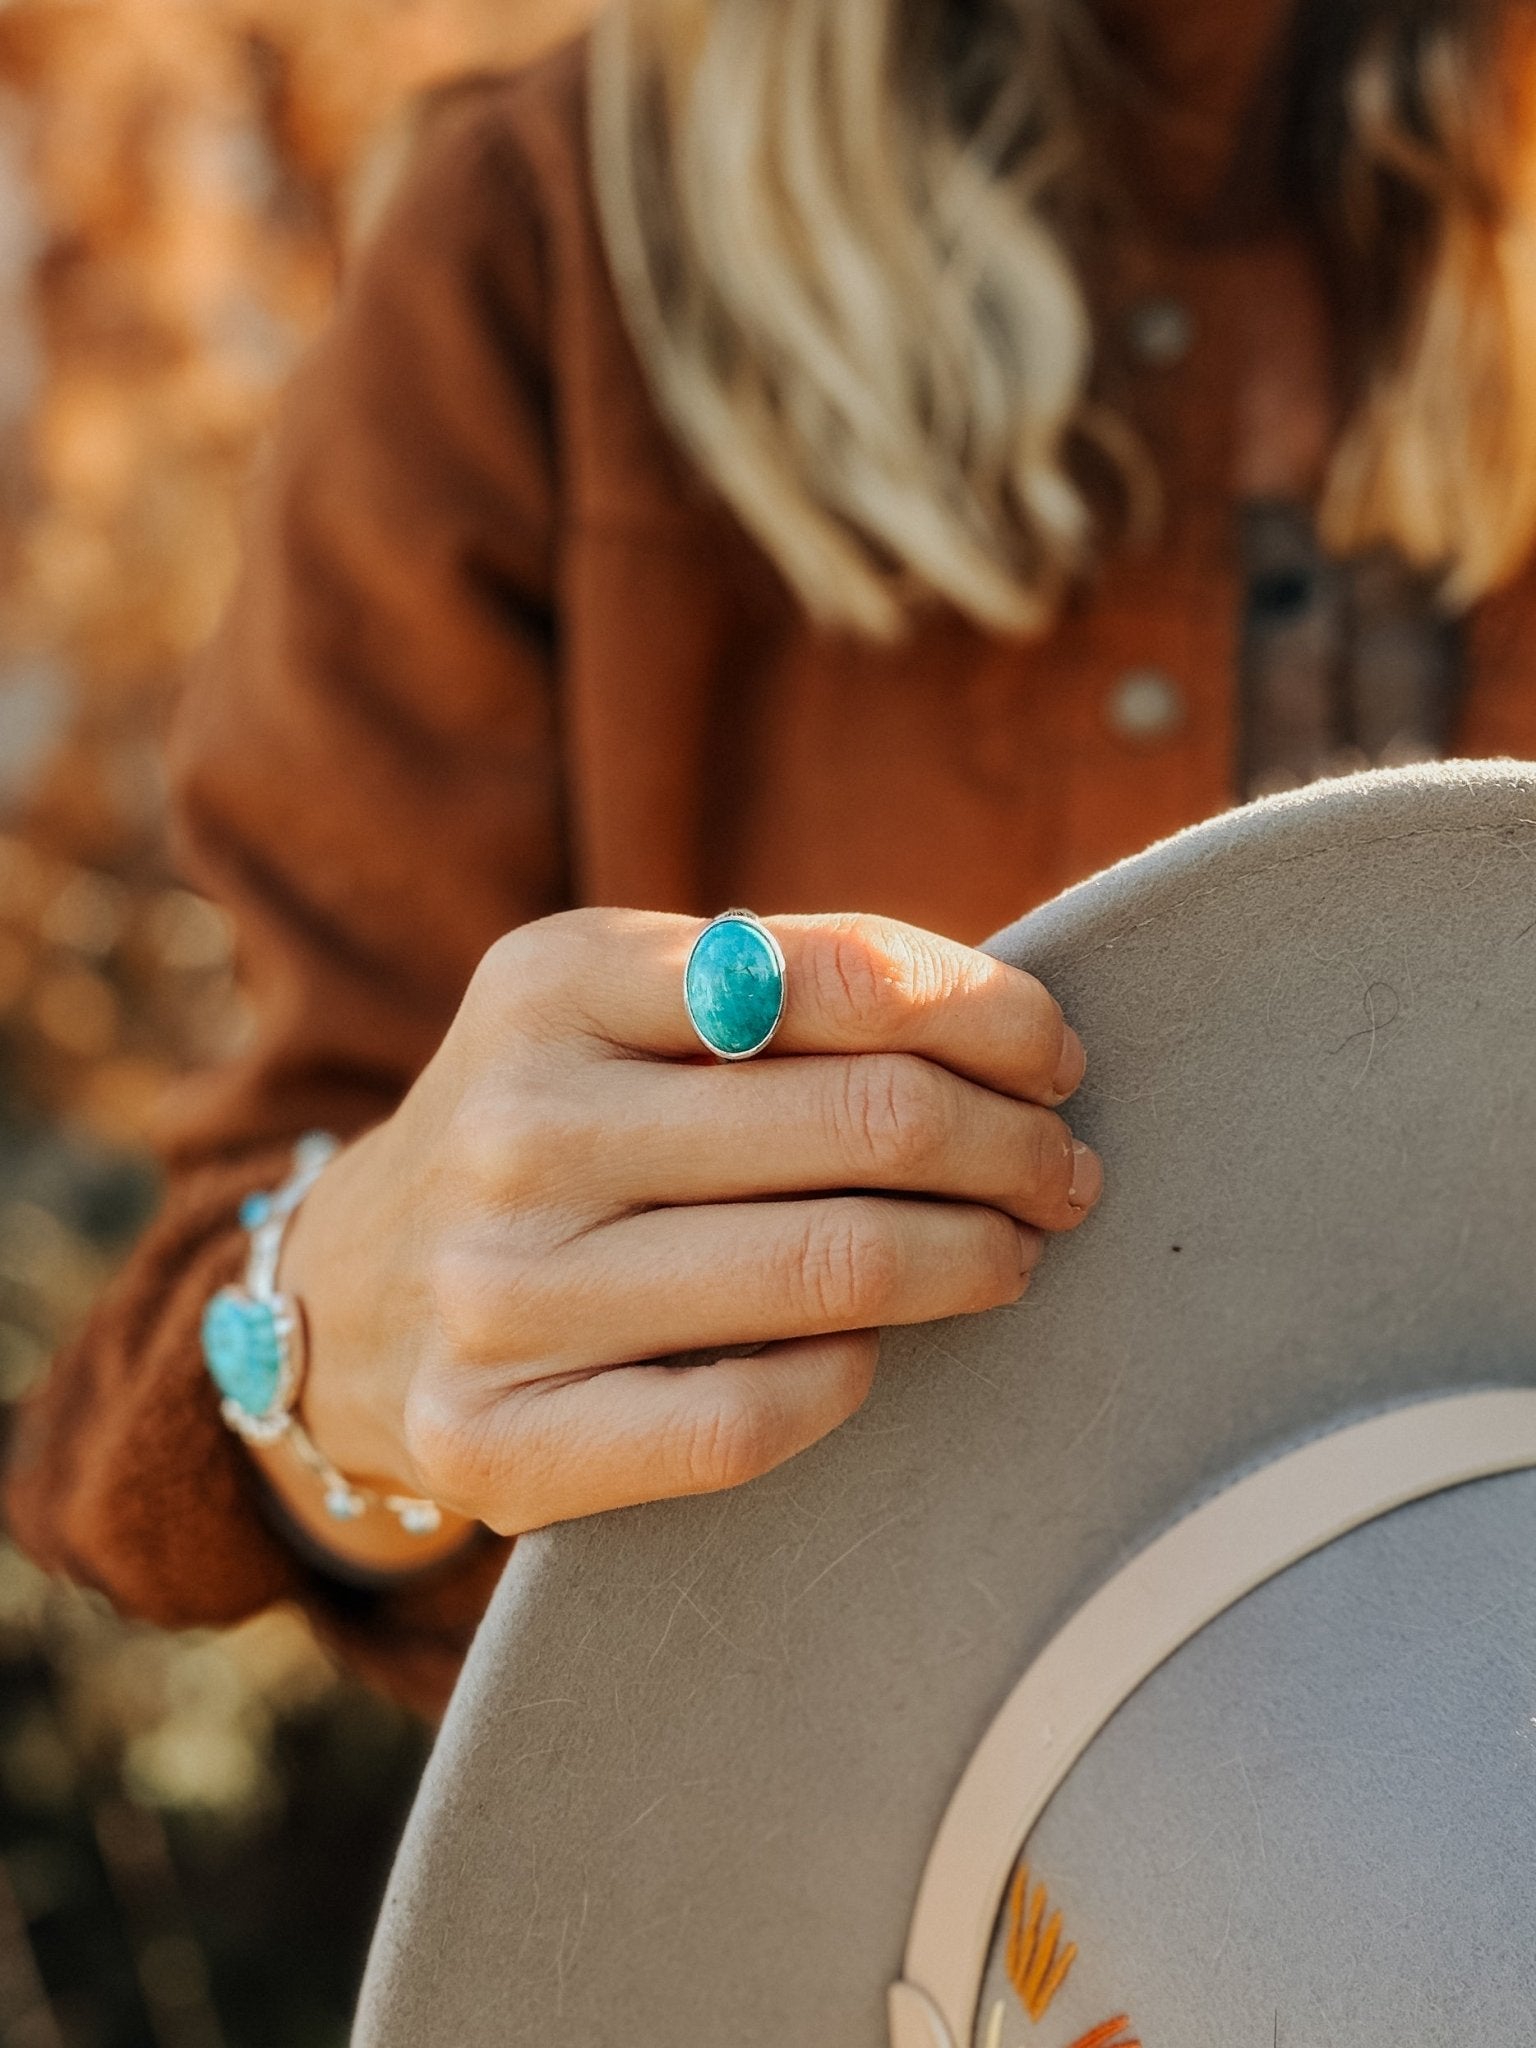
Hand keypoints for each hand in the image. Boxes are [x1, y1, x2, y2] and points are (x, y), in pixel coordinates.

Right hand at [265, 909, 1098, 1555]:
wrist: (347, 1298)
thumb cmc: (550, 1130)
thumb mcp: (615, 1006)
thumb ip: (778, 990)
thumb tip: (1013, 1035)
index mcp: (556, 980)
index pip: (842, 976)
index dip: (990, 1013)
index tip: (1052, 1056)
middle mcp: (519, 1125)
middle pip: (867, 1122)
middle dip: (1013, 1145)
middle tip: (1061, 1170)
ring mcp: (499, 1291)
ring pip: (831, 1270)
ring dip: (975, 1259)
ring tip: (1012, 1251)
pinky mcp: (500, 1439)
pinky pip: (749, 1418)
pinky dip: (852, 1378)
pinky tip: (877, 1351)